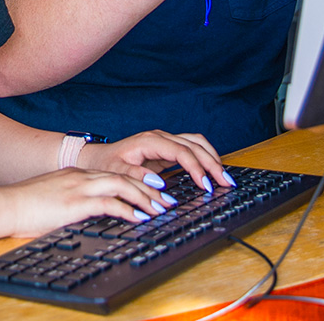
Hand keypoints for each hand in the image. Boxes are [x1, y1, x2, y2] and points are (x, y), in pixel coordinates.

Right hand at [2, 168, 174, 238]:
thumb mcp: (53, 197)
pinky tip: (139, 218)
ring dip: (145, 198)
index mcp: (77, 176)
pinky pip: (108, 204)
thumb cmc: (24, 206)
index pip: (115, 175)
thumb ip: (72, 200)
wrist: (4, 205)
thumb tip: (88, 212)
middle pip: (124, 177)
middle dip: (150, 189)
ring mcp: (79, 189)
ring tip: (160, 210)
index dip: (138, 183)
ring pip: (122, 186)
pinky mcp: (74, 204)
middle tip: (167, 201)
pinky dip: (128, 210)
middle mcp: (81, 178)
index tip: (154, 193)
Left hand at [74, 129, 232, 193]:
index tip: (205, 185)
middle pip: (194, 145)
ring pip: (197, 143)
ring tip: (224, 178)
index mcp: (149, 141)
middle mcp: (160, 137)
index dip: (196, 168)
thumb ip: (137, 177)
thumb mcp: (117, 173)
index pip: (181, 151)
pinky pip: (192, 149)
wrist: (99, 157)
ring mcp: (165, 141)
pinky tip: (213, 171)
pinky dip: (206, 158)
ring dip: (213, 158)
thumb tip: (159, 184)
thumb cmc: (107, 164)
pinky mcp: (168, 149)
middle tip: (225, 183)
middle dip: (212, 163)